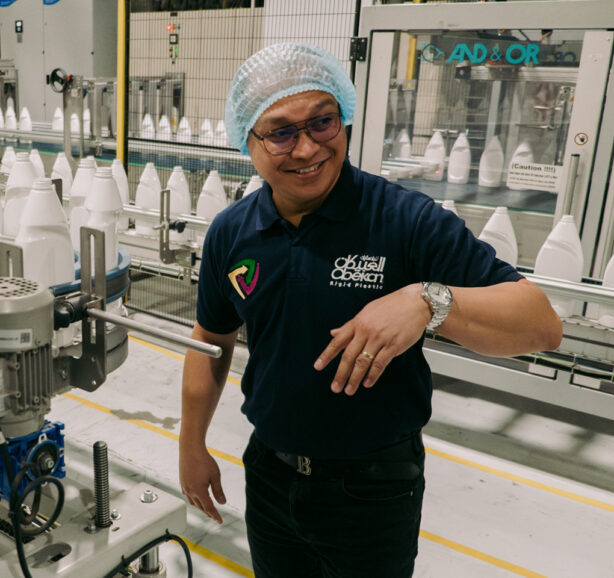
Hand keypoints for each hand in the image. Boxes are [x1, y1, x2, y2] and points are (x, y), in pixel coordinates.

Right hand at [179, 442, 225, 523]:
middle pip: (200, 507)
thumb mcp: (215, 475)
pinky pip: (188, 496)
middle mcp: (189, 491)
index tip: (220, 521)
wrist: (190, 449)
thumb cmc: (204, 460)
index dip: (215, 515)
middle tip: (215, 516)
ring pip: (193, 502)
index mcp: (198, 491)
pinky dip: (194, 500)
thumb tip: (222, 503)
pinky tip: (198, 497)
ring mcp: (184, 487)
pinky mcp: (182, 482)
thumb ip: (218, 490)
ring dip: (201, 507)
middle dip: (208, 512)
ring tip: (208, 508)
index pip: (208, 508)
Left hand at [314, 284, 430, 395]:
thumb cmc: (392, 305)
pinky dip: (373, 375)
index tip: (318, 366)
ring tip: (349, 390)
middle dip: (340, 374)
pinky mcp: (393, 345)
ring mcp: (380, 338)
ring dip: (355, 378)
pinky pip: (380, 363)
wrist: (416, 302)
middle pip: (349, 356)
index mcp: (358, 322)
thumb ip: (350, 325)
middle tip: (335, 387)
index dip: (327, 355)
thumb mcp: (367, 311)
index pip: (338, 341)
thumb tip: (334, 332)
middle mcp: (366, 331)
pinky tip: (367, 383)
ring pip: (363, 362)